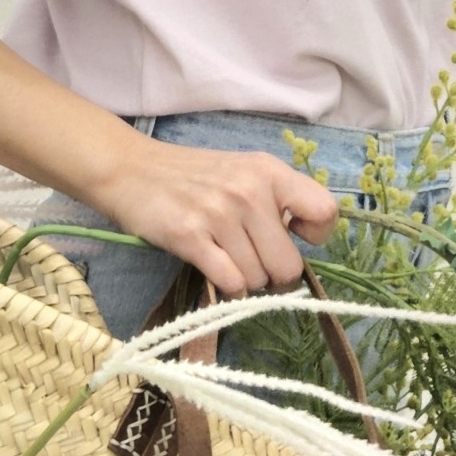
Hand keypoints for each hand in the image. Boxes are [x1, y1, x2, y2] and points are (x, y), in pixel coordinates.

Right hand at [94, 139, 340, 298]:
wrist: (130, 169)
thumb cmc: (193, 177)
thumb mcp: (243, 172)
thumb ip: (276, 200)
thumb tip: (300, 246)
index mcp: (270, 172)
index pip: (325, 212)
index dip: (315, 236)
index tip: (292, 235)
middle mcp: (249, 192)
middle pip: (288, 265)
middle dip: (272, 273)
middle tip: (252, 260)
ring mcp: (219, 215)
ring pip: (257, 279)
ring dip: (244, 279)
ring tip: (224, 257)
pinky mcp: (190, 237)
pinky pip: (230, 282)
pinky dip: (226, 286)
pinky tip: (213, 267)